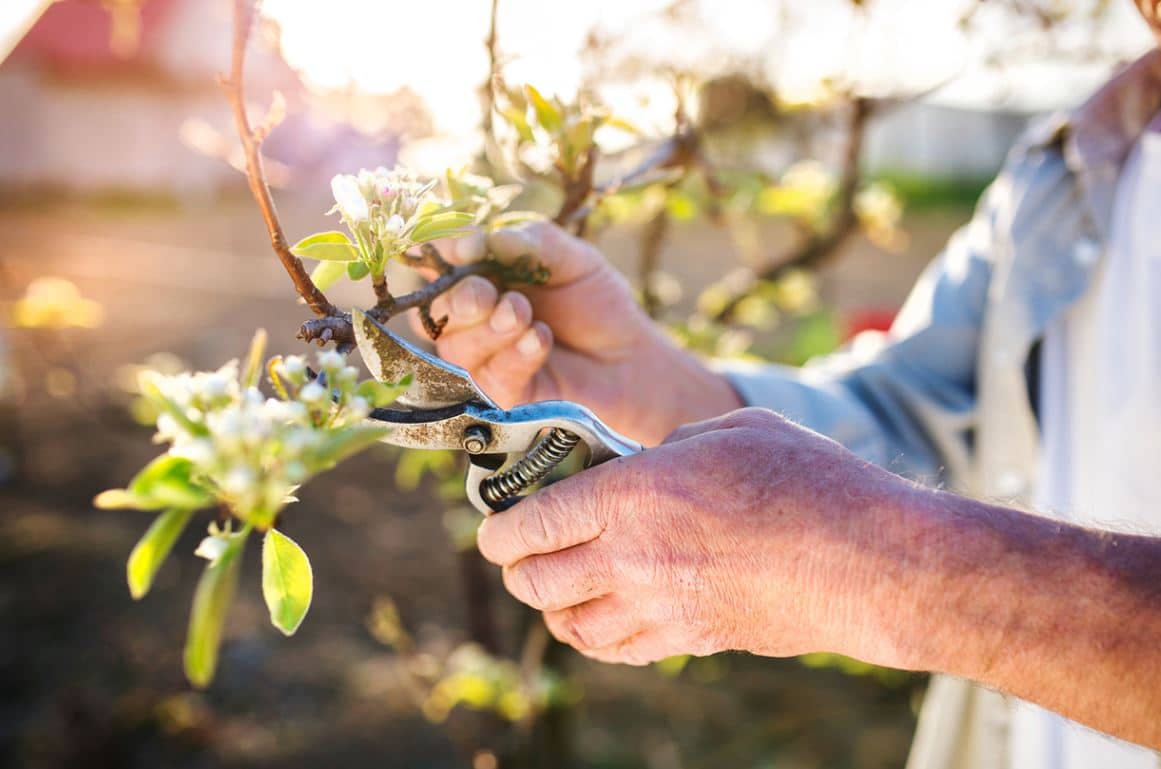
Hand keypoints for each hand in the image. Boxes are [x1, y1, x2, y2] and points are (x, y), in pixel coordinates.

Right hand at [417, 221, 741, 445]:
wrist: (630, 357)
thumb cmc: (598, 304)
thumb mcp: (574, 259)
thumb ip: (532, 243)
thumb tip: (483, 240)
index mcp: (481, 276)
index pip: (439, 263)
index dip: (441, 254)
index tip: (465, 248)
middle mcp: (472, 318)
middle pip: (434, 311)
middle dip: (459, 299)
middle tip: (488, 294)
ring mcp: (483, 359)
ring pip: (456, 346)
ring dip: (490, 329)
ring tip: (525, 315)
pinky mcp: (500, 395)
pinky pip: (489, 376)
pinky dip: (514, 354)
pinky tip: (541, 339)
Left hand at [475, 408, 913, 665]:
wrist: (870, 561)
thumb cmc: (809, 480)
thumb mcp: (731, 429)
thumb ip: (671, 444)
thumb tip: (645, 460)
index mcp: (634, 494)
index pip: (534, 521)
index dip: (500, 529)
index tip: (492, 531)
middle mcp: (633, 557)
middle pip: (537, 579)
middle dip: (516, 569)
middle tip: (518, 556)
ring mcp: (660, 607)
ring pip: (570, 626)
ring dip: (551, 608)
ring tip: (554, 589)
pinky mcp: (692, 639)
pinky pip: (618, 651)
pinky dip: (595, 638)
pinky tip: (600, 621)